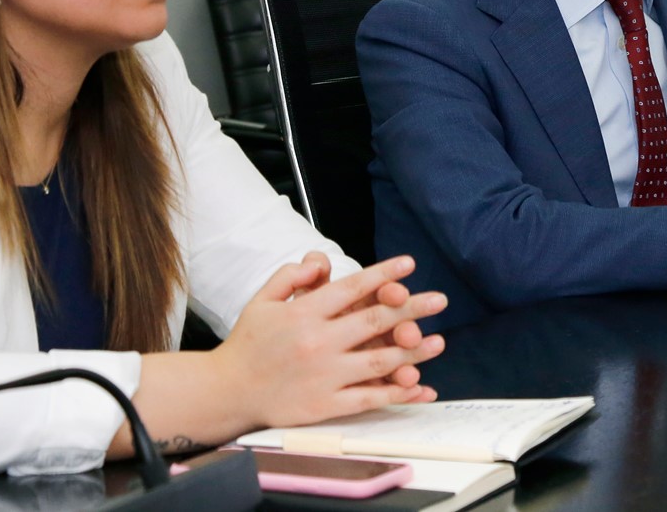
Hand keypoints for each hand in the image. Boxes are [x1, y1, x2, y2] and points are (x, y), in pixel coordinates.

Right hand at [214, 254, 448, 426]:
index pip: (352, 287)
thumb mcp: (263, 299)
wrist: (228, 391)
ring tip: (438, 341)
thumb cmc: (248, 343)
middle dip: (411, 308)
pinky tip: (417, 385)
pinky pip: (368, 397)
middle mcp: (317, 342)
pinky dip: (395, 392)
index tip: (409, 265)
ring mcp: (324, 375)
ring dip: (413, 351)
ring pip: (379, 360)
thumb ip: (292, 276)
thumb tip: (320, 262)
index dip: (383, 275)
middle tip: (439, 300)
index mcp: (303, 313)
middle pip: (374, 321)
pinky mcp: (325, 404)